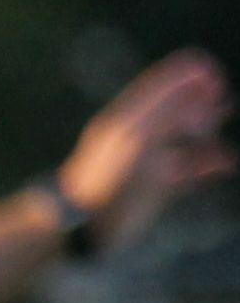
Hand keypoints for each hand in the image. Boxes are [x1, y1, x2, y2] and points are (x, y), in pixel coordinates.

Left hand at [59, 48, 232, 252]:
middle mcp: (140, 135)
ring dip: (208, 133)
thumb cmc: (102, 181)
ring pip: (185, 139)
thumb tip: (194, 78)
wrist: (77, 228)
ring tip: (226, 126)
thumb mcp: (135, 139)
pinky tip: (225, 165)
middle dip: (203, 102)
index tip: (214, 76)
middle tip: (223, 101)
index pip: (164, 83)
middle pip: (178, 109)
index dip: (191, 74)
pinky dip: (206, 165)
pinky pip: (186, 170)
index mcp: (129, 117)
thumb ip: (164, 110)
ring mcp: (148, 161)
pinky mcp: (154, 188)